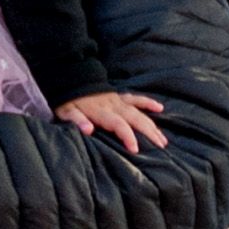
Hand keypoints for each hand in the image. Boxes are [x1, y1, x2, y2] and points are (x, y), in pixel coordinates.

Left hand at [53, 90, 171, 153]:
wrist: (70, 78)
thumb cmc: (67, 100)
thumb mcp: (66, 111)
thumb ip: (77, 120)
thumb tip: (88, 130)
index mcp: (101, 111)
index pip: (118, 125)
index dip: (128, 137)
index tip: (135, 150)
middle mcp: (113, 106)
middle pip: (135, 119)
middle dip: (149, 133)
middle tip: (160, 147)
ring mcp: (117, 101)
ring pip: (139, 112)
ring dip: (152, 125)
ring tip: (163, 139)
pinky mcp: (119, 97)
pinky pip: (136, 99)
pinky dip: (148, 102)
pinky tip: (160, 108)